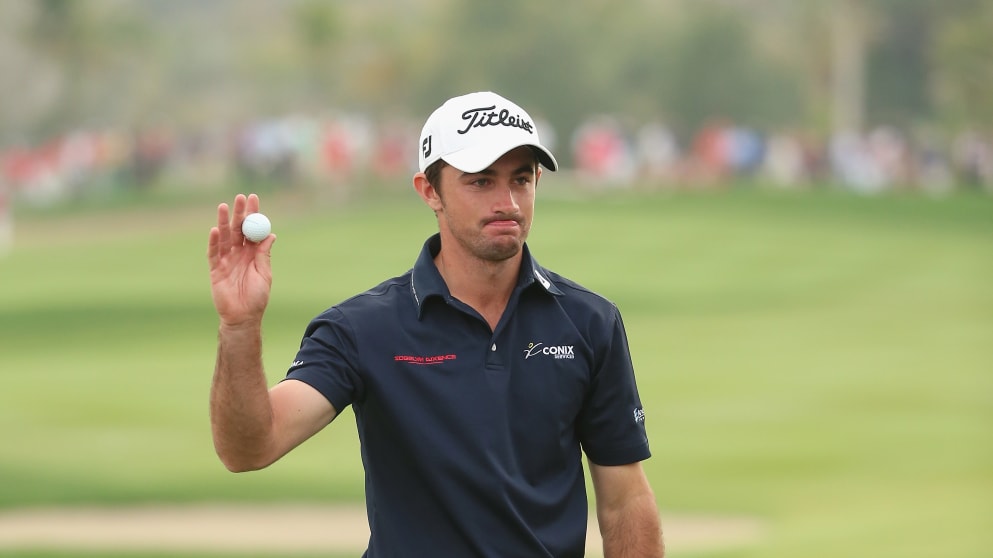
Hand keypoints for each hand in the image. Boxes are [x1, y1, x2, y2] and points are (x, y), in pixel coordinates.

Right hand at [207, 193, 275, 326]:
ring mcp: (226, 260)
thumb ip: (264, 254)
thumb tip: (271, 234)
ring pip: (224, 238)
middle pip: (237, 230)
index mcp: (252, 253)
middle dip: (239, 213)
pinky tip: (216, 230)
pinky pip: (214, 253)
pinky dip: (214, 242)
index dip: (252, 214)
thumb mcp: (264, 273)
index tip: (254, 198)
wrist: (244, 316)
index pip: (252, 230)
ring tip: (224, 207)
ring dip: (224, 222)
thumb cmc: (257, 297)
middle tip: (240, 197)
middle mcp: (238, 254)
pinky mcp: (215, 269)